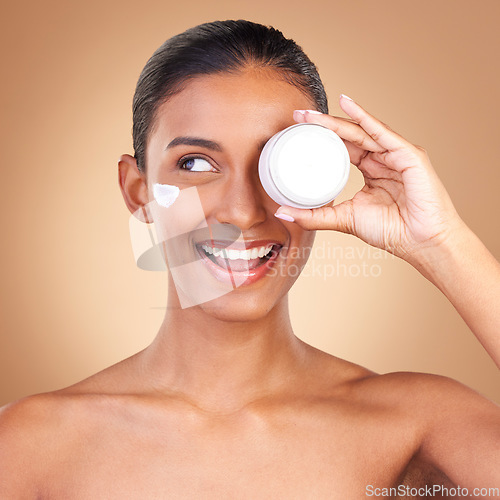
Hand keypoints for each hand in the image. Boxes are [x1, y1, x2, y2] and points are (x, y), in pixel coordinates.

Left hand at [275, 95, 463, 262]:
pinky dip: (364, 118)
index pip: (343, 148)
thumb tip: (282, 213)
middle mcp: (383, 158)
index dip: (321, 139)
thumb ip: (314, 216)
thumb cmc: (391, 231)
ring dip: (335, 121)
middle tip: (298, 116)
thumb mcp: (343, 219)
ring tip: (311, 115)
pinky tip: (347, 104)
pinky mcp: (409, 155)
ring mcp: (396, 154)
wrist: (421, 243)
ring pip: (362, 132)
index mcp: (371, 170)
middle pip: (350, 136)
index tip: (297, 132)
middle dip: (323, 125)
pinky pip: (382, 133)